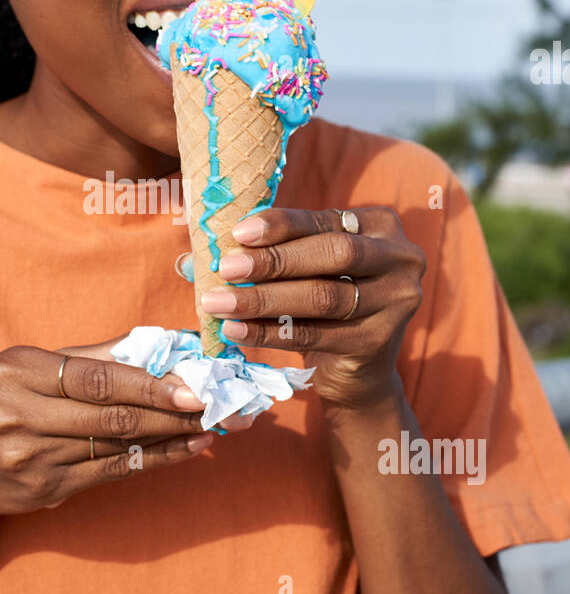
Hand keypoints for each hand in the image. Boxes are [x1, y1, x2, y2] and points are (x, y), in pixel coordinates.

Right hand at [0, 340, 217, 524]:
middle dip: (168, 411)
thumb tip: (157, 343)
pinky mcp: (46, 490)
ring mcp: (30, 458)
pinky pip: (112, 472)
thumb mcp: (27, 369)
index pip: (93, 378)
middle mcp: (18, 415)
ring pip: (116, 445)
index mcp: (15, 372)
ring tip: (208, 426)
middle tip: (212, 405)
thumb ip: (89, 356)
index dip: (146, 384)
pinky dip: (153, 459)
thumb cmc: (1, 405)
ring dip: (169, 437)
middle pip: (109, 415)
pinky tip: (184, 450)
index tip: (189, 385)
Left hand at [199, 207, 425, 408]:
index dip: (280, 225)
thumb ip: (266, 253)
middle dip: (274, 261)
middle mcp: (400, 258)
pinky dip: (271, 332)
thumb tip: (193, 257)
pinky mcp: (380, 341)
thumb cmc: (320, 306)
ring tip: (218, 302)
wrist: (356, 372)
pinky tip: (236, 331)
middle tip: (225, 268)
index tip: (237, 233)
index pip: (324, 221)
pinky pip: (316, 334)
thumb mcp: (304, 271)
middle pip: (333, 254)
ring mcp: (397, 301)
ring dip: (263, 299)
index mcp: (379, 225)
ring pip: (323, 296)